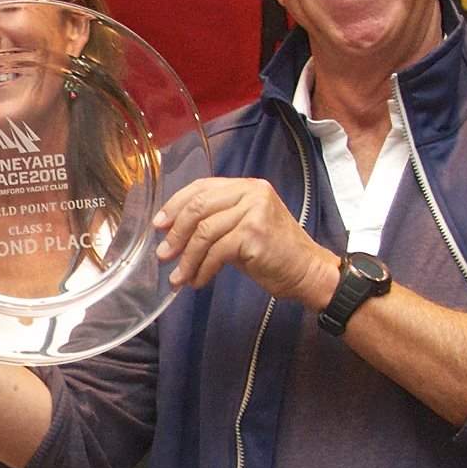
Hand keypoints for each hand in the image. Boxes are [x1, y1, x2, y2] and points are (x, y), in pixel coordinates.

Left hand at [155, 176, 339, 303]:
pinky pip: (216, 251)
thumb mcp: (241, 227)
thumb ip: (214, 221)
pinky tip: (198, 281)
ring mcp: (254, 211)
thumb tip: (172, 232)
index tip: (159, 225)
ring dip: (186, 258)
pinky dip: (202, 269)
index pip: (201, 187)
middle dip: (175, 233)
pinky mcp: (254, 233)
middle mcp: (251, 192)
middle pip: (198, 207)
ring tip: (178, 277)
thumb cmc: (272, 253)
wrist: (307, 271)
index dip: (175, 205)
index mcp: (246, 186)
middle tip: (163, 255)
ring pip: (204, 232)